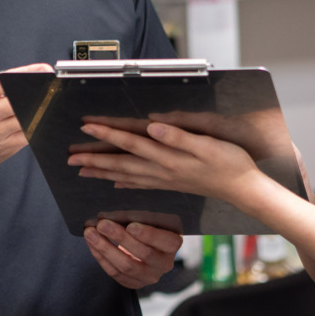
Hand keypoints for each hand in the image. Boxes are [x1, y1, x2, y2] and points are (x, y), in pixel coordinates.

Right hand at [0, 28, 50, 176]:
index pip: (7, 80)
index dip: (30, 73)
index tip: (45, 69)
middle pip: (22, 99)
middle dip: (39, 91)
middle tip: (51, 85)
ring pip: (28, 117)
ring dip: (39, 108)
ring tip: (46, 100)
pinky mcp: (1, 150)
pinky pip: (28, 135)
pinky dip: (35, 125)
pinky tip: (35, 117)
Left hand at [67, 121, 260, 205]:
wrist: (244, 188)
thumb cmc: (230, 162)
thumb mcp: (207, 144)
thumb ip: (179, 136)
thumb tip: (152, 127)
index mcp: (168, 157)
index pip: (131, 143)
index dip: (108, 135)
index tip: (87, 127)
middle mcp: (162, 170)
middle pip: (121, 164)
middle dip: (95, 159)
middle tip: (70, 158)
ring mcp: (166, 179)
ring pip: (126, 176)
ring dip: (103, 172)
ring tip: (83, 171)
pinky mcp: (172, 184)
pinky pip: (139, 185)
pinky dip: (123, 183)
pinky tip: (114, 183)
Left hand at [83, 219, 181, 288]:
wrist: (149, 247)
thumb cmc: (150, 225)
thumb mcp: (154, 219)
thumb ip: (143, 214)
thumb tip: (120, 197)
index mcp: (173, 244)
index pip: (164, 241)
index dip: (148, 234)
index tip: (131, 224)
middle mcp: (164, 263)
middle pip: (142, 253)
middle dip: (119, 237)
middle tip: (102, 223)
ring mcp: (149, 276)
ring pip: (125, 266)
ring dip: (105, 248)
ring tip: (90, 233)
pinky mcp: (133, 283)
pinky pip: (115, 273)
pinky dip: (101, 257)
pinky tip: (92, 244)